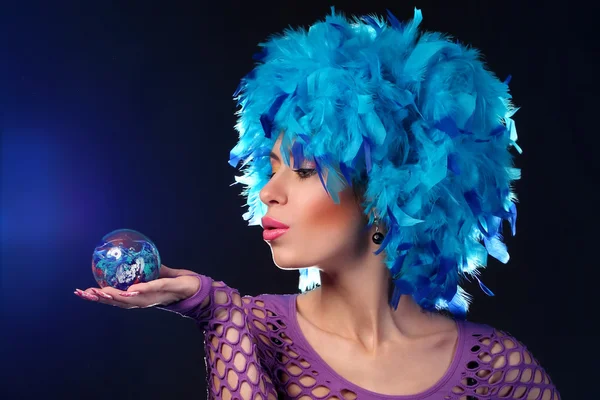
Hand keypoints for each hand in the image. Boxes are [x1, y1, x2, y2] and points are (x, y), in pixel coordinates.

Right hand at [74, 265, 199, 308]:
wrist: (200, 289)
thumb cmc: (180, 284)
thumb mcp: (162, 275)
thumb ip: (151, 271)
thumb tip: (140, 257)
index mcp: (141, 297)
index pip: (116, 298)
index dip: (99, 296)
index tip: (82, 291)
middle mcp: (145, 300)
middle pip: (118, 302)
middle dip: (100, 298)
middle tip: (83, 293)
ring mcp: (155, 297)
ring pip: (132, 299)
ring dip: (115, 297)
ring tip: (99, 293)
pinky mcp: (167, 290)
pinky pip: (152, 290)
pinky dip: (141, 291)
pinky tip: (130, 290)